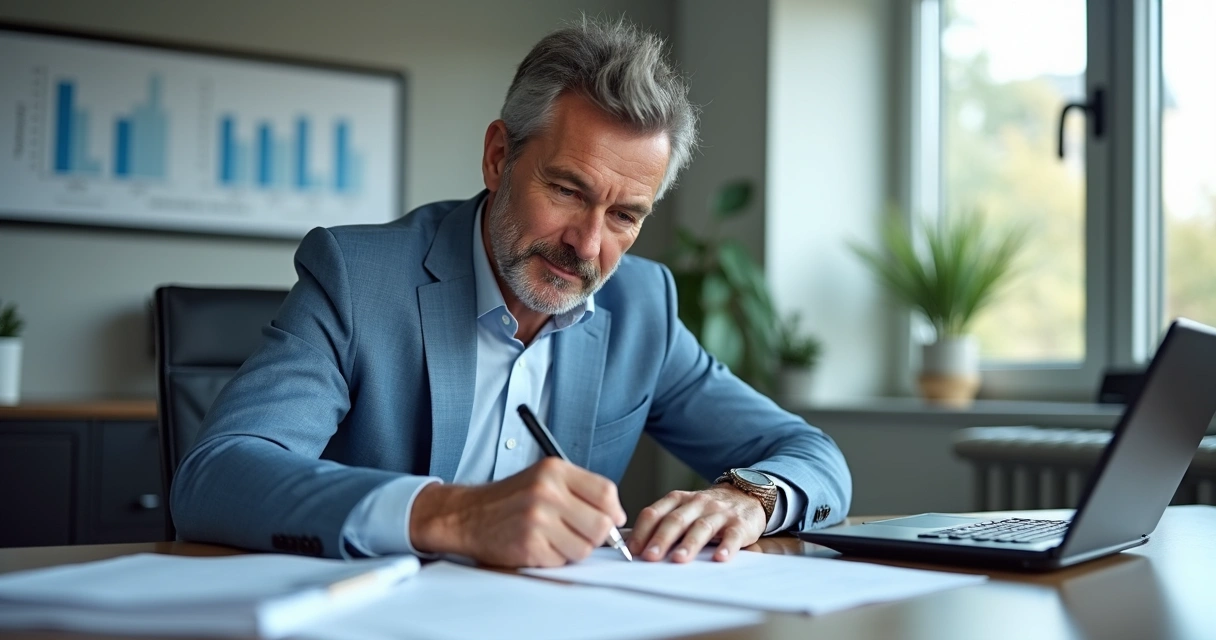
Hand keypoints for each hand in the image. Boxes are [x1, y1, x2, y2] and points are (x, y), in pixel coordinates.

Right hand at [408, 457, 625, 567]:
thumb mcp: (544, 479)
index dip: (613, 511)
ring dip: (573, 549)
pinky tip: (537, 545)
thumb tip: (616, 516)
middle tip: (578, 532)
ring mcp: (537, 519)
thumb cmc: (508, 499)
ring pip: (584, 548)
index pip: (605, 492)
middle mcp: (546, 491)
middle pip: (601, 524)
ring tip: (553, 538)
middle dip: (595, 535)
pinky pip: (561, 561)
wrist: (467, 514)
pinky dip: (553, 559)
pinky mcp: (529, 545)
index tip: (610, 519)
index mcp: (554, 470)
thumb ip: (580, 491)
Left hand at [627, 484, 765, 562]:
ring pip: (702, 527)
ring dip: (689, 544)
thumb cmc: (707, 510)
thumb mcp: (684, 510)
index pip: (655, 512)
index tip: (633, 549)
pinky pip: (732, 535)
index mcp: (679, 500)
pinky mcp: (740, 524)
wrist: (746, 496)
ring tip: (679, 559)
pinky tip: (719, 558)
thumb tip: (634, 547)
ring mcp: (719, 512)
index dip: (642, 531)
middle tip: (650, 556)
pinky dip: (726, 546)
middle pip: (676, 520)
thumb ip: (663, 523)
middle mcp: (697, 503)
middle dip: (661, 538)